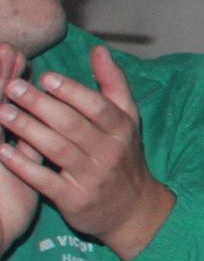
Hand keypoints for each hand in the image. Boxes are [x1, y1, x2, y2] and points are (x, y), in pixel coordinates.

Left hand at [0, 45, 174, 257]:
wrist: (133, 210)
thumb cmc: (122, 157)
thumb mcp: (127, 120)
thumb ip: (112, 84)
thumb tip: (98, 50)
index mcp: (121, 129)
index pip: (98, 106)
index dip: (72, 91)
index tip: (45, 77)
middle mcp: (109, 152)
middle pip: (72, 125)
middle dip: (40, 105)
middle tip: (11, 88)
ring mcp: (92, 177)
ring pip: (57, 149)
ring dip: (27, 130)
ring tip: (2, 112)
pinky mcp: (75, 200)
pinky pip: (46, 180)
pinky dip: (22, 166)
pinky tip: (1, 151)